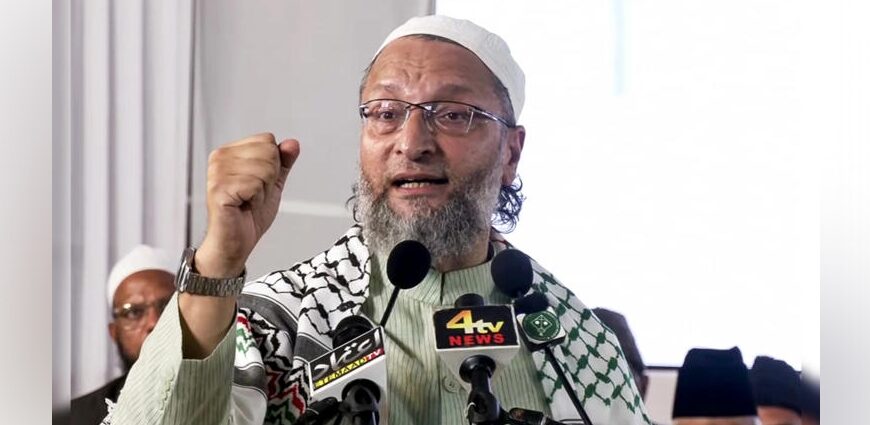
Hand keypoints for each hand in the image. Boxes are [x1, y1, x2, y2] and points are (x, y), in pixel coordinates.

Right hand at [196, 133, 299, 276]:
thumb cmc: (248, 214)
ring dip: (263, 190)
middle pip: (268, 152)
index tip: (258, 183)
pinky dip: (257, 199)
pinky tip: (244, 205)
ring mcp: (217, 172)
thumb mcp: (273, 183)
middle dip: (270, 178)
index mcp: (230, 152)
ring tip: (249, 200)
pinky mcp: (219, 189)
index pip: (267, 140)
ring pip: (264, 168)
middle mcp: (220, 158)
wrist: (236, 241)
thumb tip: (292, 144)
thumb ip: (283, 162)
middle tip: (254, 194)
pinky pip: (255, 184)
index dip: (273, 166)